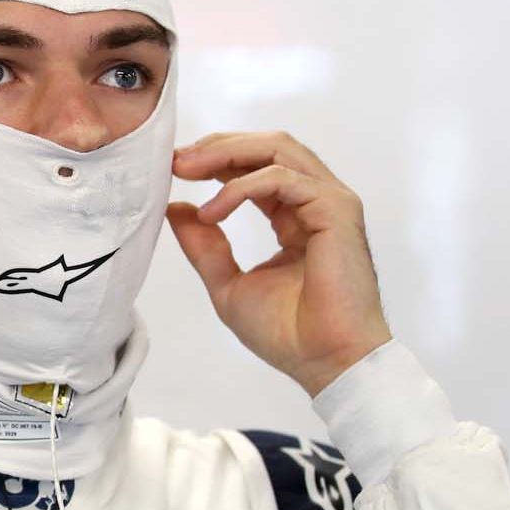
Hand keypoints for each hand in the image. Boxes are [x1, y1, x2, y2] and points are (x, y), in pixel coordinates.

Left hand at [164, 131, 393, 396]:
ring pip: (278, 149)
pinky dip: (241, 188)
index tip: (173, 167)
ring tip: (185, 170)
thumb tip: (174, 208)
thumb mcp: (227, 283)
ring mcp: (330, 202)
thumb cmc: (287, 333)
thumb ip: (204, 246)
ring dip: (226, 154)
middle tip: (174, 160)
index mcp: (294, 216)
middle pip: (267, 147)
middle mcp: (315, 201)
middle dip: (216, 147)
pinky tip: (212, 212)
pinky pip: (283, 179)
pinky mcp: (336, 210)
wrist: (324, 362)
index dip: (215, 160)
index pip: (256, 167)